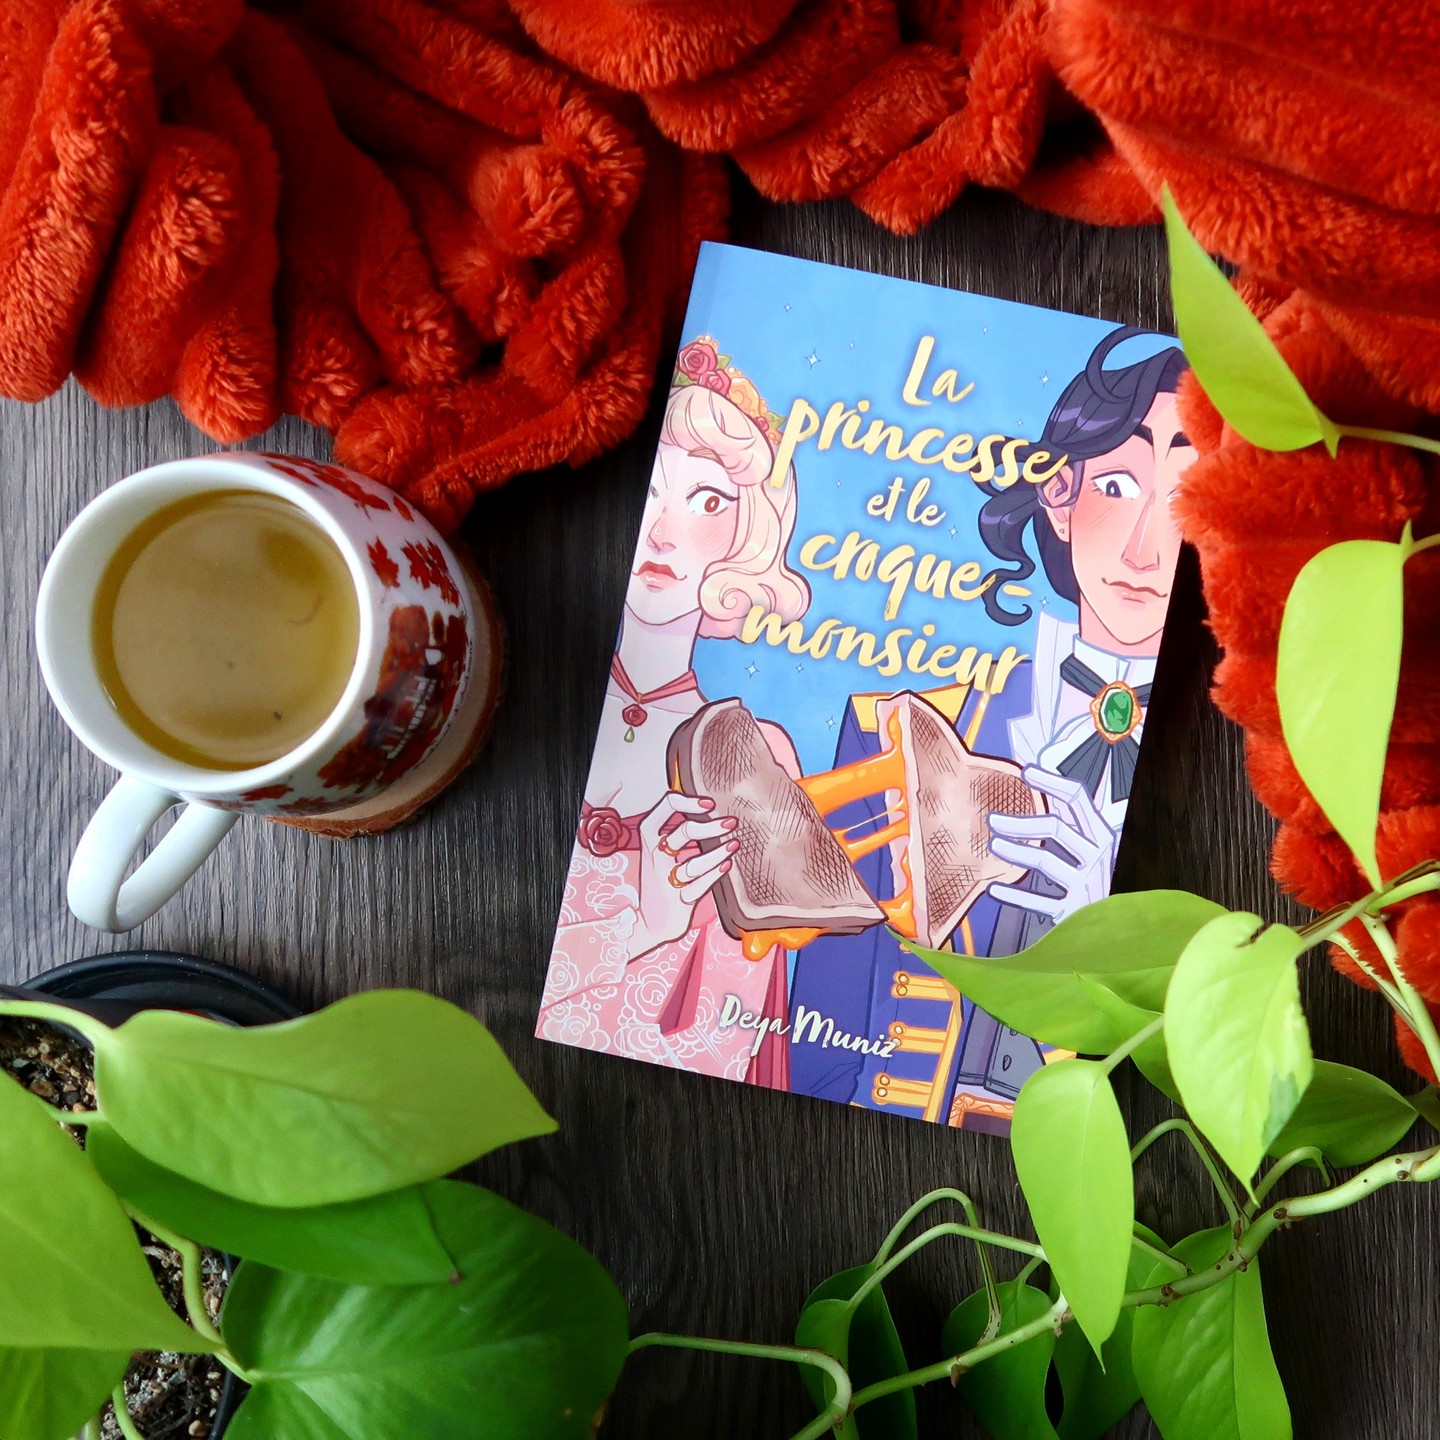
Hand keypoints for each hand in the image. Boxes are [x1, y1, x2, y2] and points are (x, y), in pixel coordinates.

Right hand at [630, 791, 738, 956]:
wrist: (651, 921)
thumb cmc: (662, 877)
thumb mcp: (661, 849)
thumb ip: (677, 826)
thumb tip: (707, 803)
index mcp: (650, 835)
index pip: (666, 806)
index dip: (688, 800)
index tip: (710, 802)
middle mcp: (656, 855)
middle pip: (684, 832)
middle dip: (711, 826)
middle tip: (732, 822)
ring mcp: (666, 879)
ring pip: (693, 864)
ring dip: (717, 853)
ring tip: (735, 844)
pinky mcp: (679, 901)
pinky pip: (698, 887)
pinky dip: (714, 876)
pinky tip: (727, 866)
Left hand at [987, 765, 1117, 924]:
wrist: (1120, 926)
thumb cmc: (1097, 881)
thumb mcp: (1092, 849)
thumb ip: (1070, 825)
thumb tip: (1041, 790)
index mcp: (1101, 835)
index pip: (1078, 799)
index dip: (1051, 783)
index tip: (1025, 772)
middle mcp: (1098, 856)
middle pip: (1057, 828)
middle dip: (1021, 822)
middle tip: (991, 820)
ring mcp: (1088, 884)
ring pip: (1046, 860)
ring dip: (1016, 851)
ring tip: (992, 845)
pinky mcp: (1075, 911)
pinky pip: (1040, 902)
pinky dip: (1015, 896)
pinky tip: (993, 890)